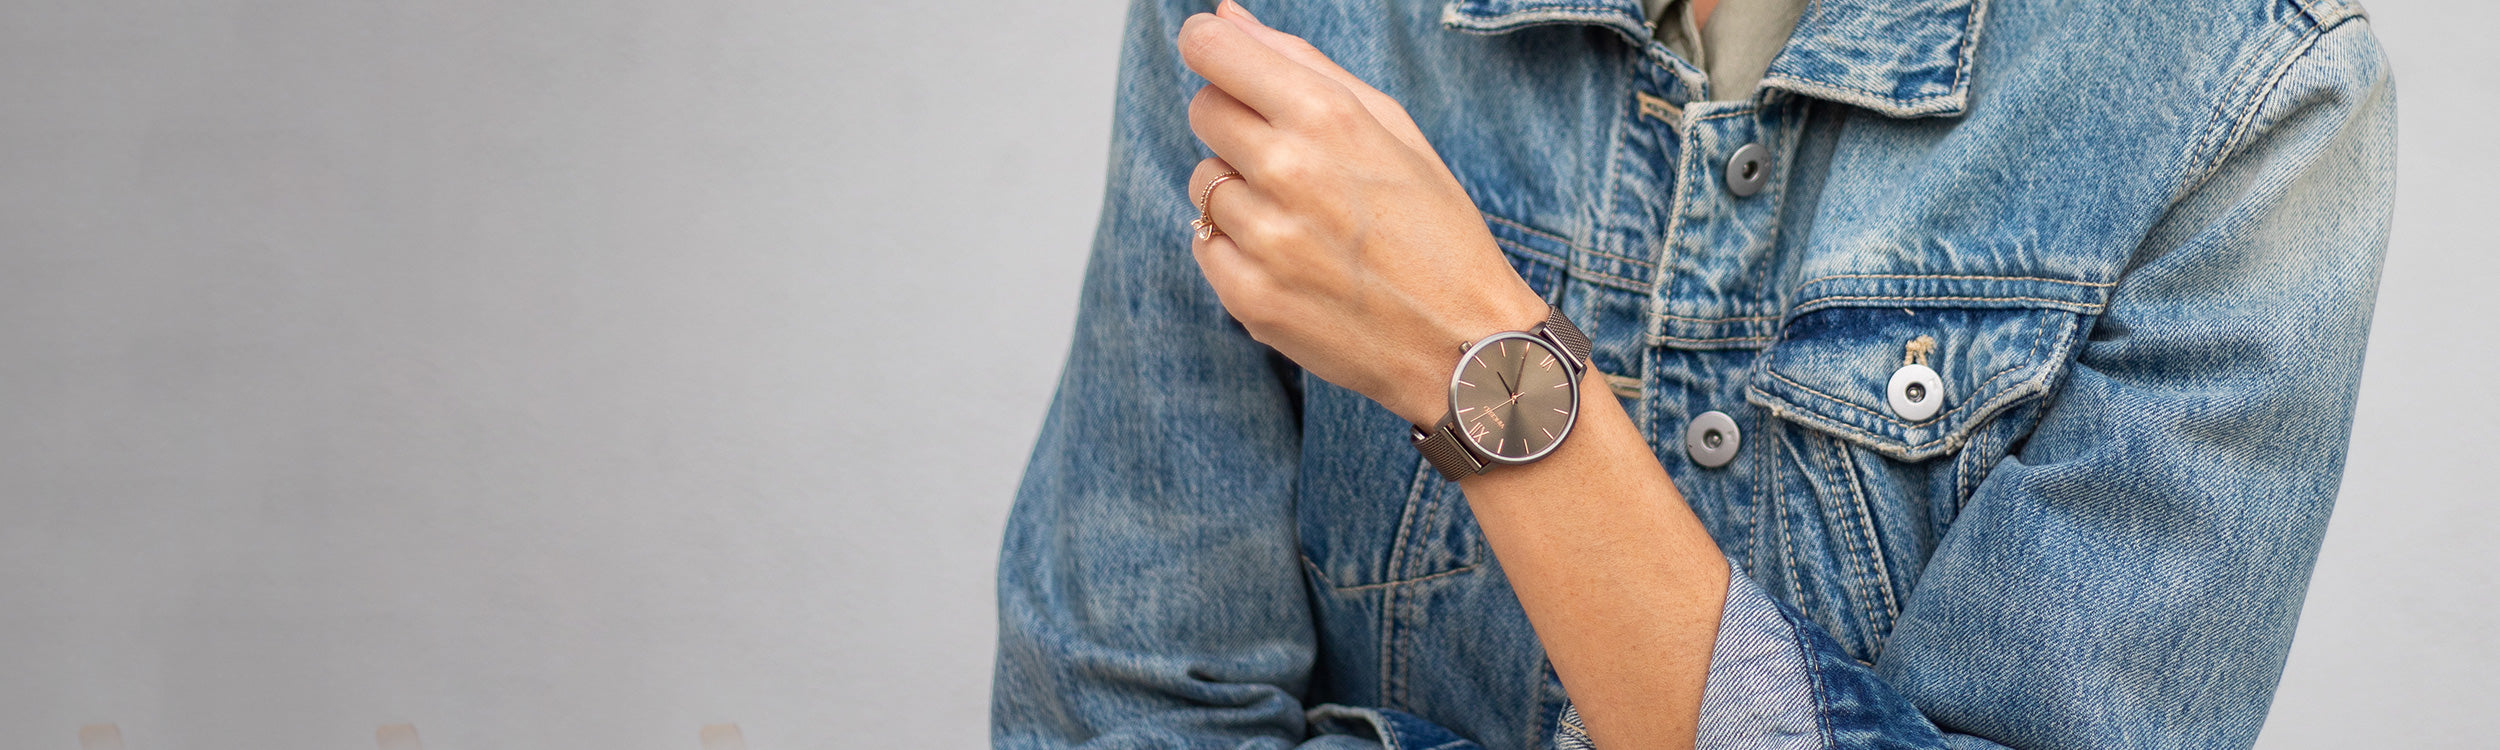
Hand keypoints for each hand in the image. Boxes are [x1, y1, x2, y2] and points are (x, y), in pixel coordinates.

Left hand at [1177, 1, 1549, 426]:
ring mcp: (1263, 239)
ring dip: (1239, 191)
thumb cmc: (1434, 228)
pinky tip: (1294, 261)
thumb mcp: (1390, 128)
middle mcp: (1288, 171)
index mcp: (1327, 117)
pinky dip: (1237, 247)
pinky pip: (1204, 243)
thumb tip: (1224, 18)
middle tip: (1291, 157)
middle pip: (1203, 111)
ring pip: (1203, 181)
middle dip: (1235, 122)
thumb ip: (1302, 65)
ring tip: (1304, 220)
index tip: (1220, 60)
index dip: (1210, 48)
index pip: (1213, 50)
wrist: (1460, 344)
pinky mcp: (1247, 296)